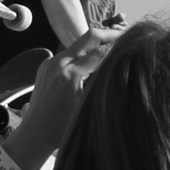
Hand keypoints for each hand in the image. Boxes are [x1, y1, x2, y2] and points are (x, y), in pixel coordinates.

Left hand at [11, 27, 116, 164]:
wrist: (35, 134)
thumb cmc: (63, 127)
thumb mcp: (88, 104)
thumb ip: (102, 81)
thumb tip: (122, 65)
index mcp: (69, 74)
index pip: (101, 50)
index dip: (119, 44)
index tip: (134, 42)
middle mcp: (57, 63)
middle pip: (89, 37)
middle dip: (110, 35)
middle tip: (128, 37)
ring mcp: (50, 63)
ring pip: (79, 44)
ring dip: (98, 44)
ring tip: (115, 48)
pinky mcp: (46, 66)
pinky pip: (70, 53)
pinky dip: (85, 53)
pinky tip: (96, 60)